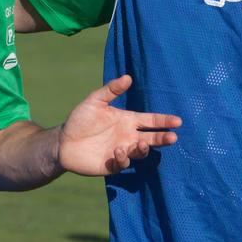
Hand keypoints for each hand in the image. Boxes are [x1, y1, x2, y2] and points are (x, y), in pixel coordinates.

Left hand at [57, 75, 180, 175]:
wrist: (63, 141)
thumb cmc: (80, 120)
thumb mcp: (94, 101)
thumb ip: (111, 90)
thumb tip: (128, 77)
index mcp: (127, 121)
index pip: (150, 121)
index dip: (164, 121)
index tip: (178, 121)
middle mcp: (128, 137)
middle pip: (151, 138)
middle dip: (163, 138)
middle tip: (173, 138)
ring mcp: (121, 151)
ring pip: (139, 152)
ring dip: (143, 149)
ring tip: (141, 144)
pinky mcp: (112, 164)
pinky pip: (122, 163)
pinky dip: (123, 158)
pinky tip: (118, 150)